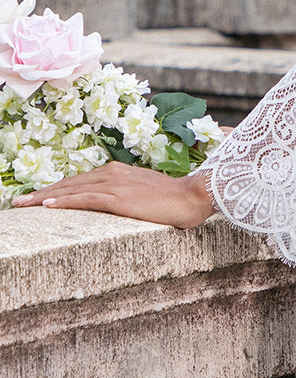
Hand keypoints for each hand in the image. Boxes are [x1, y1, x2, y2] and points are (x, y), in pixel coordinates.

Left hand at [11, 161, 215, 227]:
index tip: (37, 197)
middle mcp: (112, 174)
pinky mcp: (120, 198)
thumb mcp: (143, 194)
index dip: (55, 189)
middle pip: (70, 183)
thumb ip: (125, 196)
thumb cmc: (173, 199)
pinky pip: (86, 199)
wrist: (192, 196)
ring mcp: (115, 185)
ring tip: (24, 205)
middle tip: (19, 202)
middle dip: (42, 193)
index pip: (78, 181)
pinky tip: (48, 205)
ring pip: (72, 190)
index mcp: (117, 172)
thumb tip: (114, 205)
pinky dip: (65, 201)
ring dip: (45, 197)